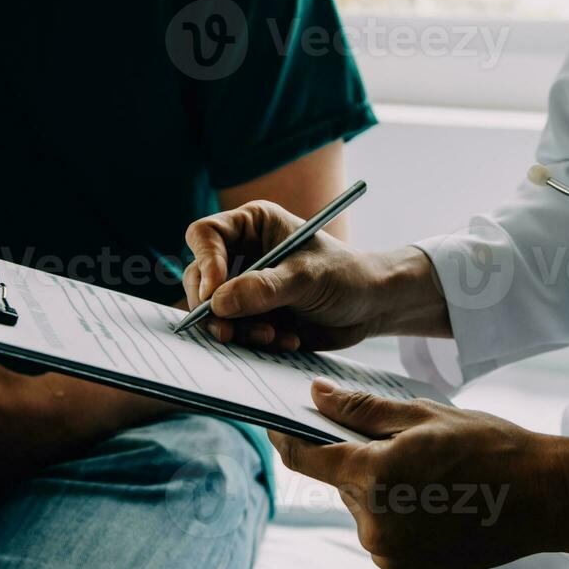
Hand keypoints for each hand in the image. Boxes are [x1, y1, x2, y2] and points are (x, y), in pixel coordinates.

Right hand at [183, 201, 447, 349]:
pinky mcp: (251, 316)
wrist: (370, 306)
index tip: (214, 297)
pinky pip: (234, 332)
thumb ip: (264, 288)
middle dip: (214, 309)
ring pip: (213, 311)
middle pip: (199, 278)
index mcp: (251, 225)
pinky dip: (253, 342)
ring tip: (272, 337)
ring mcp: (243, 286)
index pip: (204, 235)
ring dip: (236, 330)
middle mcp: (241, 253)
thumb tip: (218, 303)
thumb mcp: (308, 277)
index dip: (204, 264)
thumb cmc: (346, 275)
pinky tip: (286, 341)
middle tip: (229, 332)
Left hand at [269, 380, 568, 568]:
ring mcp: (390, 555)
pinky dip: (401, 520)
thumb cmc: (489, 446)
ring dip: (382, 493)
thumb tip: (315, 397)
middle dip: (361, 462)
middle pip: (343, 484)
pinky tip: (439, 505)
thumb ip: (360, 411)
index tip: (280, 425)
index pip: (305, 459)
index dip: (288, 439)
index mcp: (372, 478)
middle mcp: (373, 524)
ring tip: (435, 478)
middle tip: (406, 446)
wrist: (545, 497)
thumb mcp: (423, 415)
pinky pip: (386, 539)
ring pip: (365, 512)